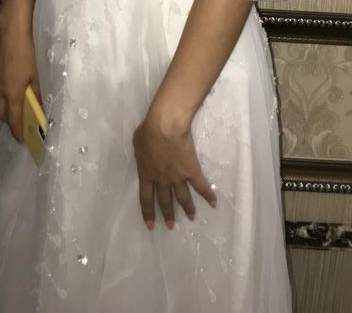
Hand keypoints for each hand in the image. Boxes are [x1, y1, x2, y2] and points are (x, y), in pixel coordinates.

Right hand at [0, 15, 40, 143]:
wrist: (10, 33)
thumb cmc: (26, 53)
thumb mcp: (35, 75)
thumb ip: (35, 94)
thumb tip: (38, 108)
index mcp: (12, 94)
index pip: (13, 120)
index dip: (17, 132)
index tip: (22, 140)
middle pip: (1, 115)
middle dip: (10, 122)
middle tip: (20, 123)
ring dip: (2, 111)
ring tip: (12, 109)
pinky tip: (4, 92)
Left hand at [132, 112, 216, 229]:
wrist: (165, 127)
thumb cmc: (148, 131)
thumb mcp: (137, 143)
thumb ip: (141, 154)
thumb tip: (143, 154)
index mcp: (146, 174)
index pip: (146, 199)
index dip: (148, 213)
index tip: (151, 225)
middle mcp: (162, 180)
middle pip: (165, 200)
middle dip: (168, 214)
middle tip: (171, 226)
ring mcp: (177, 177)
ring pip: (183, 197)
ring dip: (187, 208)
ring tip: (191, 217)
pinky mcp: (191, 171)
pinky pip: (201, 186)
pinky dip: (208, 195)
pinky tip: (213, 203)